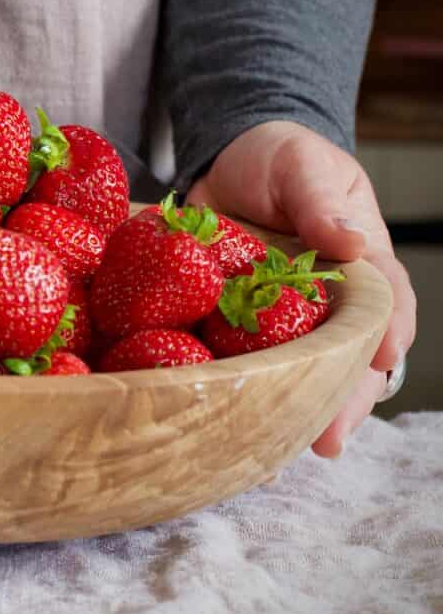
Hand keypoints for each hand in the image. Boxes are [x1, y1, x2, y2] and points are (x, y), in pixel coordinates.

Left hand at [186, 121, 415, 457]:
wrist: (227, 163)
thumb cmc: (280, 160)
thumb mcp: (303, 166)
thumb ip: (322, 202)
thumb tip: (350, 241)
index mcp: (360, 264)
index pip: (387, 304)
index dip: (387, 334)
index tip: (379, 359)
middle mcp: (328, 302)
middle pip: (346, 358)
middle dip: (342, 400)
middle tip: (327, 438)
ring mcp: (284, 318)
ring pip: (301, 372)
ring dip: (294, 411)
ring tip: (277, 453)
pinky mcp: (238, 323)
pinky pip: (245, 362)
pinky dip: (241, 391)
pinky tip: (228, 426)